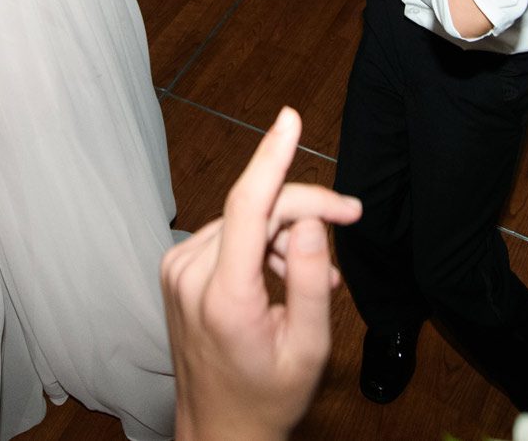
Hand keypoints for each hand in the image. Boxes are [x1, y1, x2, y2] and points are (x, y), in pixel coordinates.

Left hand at [163, 108, 359, 440]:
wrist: (220, 430)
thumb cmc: (268, 396)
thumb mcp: (309, 347)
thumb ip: (311, 280)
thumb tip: (312, 220)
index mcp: (223, 295)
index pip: (247, 205)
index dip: (271, 156)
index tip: (290, 119)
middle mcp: (190, 274)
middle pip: (256, 208)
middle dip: (306, 210)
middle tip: (351, 218)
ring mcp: (177, 269)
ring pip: (245, 219)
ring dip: (286, 233)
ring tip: (317, 279)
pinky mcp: (177, 268)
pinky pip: (230, 234)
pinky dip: (262, 244)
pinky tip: (284, 276)